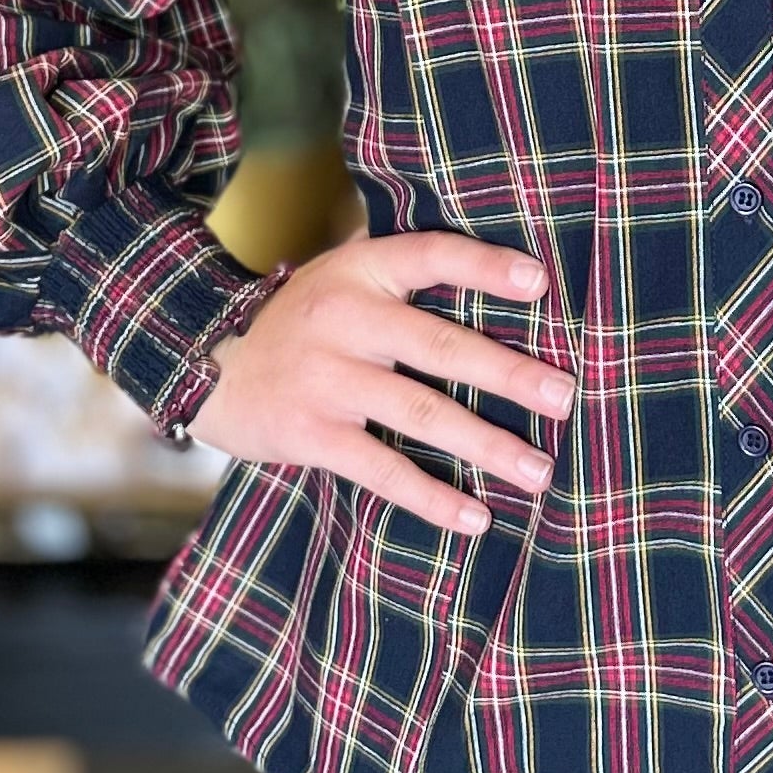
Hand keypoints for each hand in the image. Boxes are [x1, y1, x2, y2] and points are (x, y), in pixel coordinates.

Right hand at [187, 231, 569, 536]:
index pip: (433, 256)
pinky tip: (474, 516)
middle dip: (510, 374)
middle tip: (565, 397)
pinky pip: (383, 468)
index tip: (542, 283)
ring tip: (538, 471)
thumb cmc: (302, 321)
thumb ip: (404, 278)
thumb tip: (509, 279)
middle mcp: (347, 319)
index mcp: (362, 271)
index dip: (487, 267)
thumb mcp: (344, 278)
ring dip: (486, 445)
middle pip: (442, 346)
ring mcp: (328, 379)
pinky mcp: (312, 434)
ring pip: (421, 413)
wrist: (207, 364)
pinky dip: (431, 497)